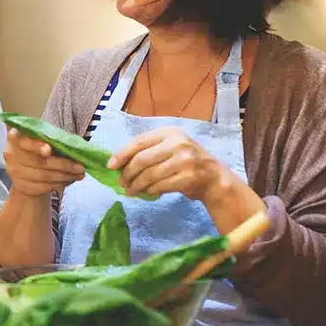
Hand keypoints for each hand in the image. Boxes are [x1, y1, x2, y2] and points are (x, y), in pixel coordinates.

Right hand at [3, 129, 85, 196]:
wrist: (25, 169)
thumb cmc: (37, 149)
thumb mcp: (41, 139)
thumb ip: (51, 139)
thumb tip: (74, 146)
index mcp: (16, 137)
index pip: (25, 142)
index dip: (36, 146)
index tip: (49, 150)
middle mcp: (11, 154)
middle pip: (39, 162)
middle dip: (63, 165)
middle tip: (81, 167)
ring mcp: (14, 172)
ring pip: (43, 176)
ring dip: (65, 176)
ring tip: (79, 174)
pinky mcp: (20, 186)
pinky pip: (43, 187)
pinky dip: (59, 184)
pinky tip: (68, 180)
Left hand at [108, 128, 226, 200]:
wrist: (214, 177)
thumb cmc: (185, 162)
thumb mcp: (169, 148)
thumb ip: (148, 151)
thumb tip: (118, 163)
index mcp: (169, 133)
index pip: (139, 142)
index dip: (122, 154)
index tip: (111, 166)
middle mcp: (178, 143)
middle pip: (142, 160)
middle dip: (127, 173)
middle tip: (121, 183)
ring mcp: (185, 160)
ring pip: (149, 175)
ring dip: (136, 185)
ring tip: (130, 191)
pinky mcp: (189, 177)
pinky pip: (160, 186)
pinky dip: (150, 191)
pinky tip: (147, 193)